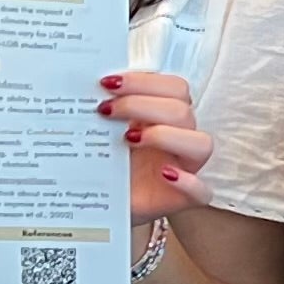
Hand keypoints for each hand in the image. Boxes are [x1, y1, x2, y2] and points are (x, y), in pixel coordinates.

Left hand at [103, 70, 214, 224]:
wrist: (94, 202)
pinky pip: (202, 192)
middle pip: (182, 111)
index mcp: (162, 115)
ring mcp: (183, 168)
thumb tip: (81, 85)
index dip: (143, 81)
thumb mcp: (98, 131)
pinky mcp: (182, 199)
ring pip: (201, 144)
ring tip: (129, 140)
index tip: (107, 83)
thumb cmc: (101, 163)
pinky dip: (188, 182)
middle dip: (141, 105)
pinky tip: (165, 175)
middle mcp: (178, 138)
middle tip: (105, 110)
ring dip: (165, 136)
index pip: (173, 87)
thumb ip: (100, 108)